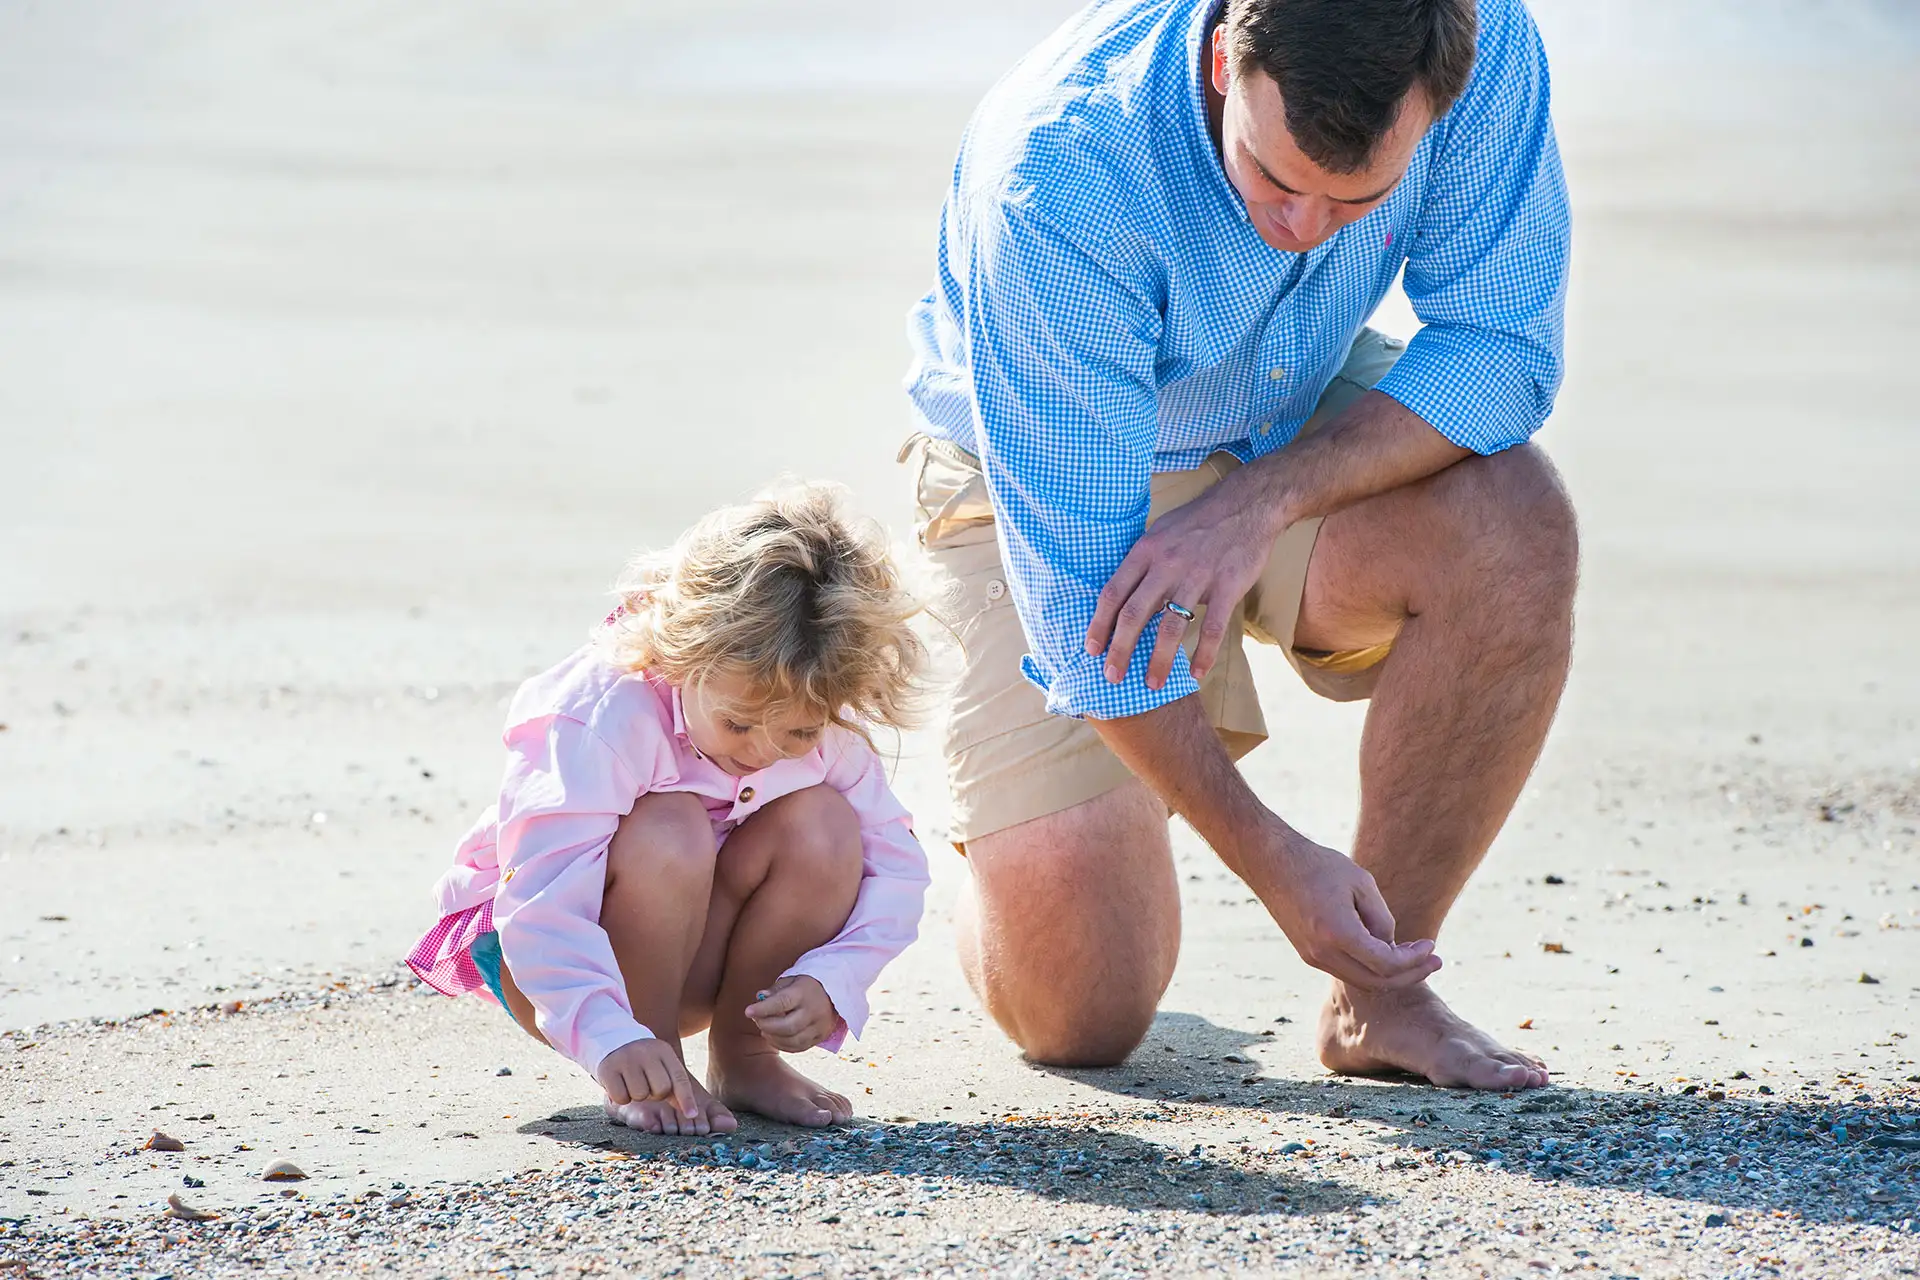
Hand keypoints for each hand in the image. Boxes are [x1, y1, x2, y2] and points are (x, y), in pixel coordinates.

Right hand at [595, 1038, 698, 1120]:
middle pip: (661, 1090)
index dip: (686, 1099)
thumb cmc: (643, 1062)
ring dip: (636, 1096)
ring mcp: (626, 1059)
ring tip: (631, 1082)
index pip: (679, 1078)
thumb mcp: (661, 1065)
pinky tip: (619, 1084)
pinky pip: (621, 1098)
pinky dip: (621, 1097)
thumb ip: (675, 1085)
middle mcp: (646, 1052)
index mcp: (663, 1051)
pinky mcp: (608, 1069)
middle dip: (655, 1094)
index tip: (691, 1115)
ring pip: (640, 1096)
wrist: (613, 1042)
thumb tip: (690, 1113)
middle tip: (646, 1084)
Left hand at [744, 975, 838, 1052]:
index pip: (782, 1002)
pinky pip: (799, 1048)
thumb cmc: (805, 986)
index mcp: (804, 993)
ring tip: (765, 1029)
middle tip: (757, 1020)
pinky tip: (775, 1037)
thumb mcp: (790, 981)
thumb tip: (759, 998)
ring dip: (773, 1038)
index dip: (763, 1009)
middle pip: (788, 1027)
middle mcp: (814, 1011)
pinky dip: (783, 1045)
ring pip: (793, 1041)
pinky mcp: (821, 1037)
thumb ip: (774, 990)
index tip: (748, 1011)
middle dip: (767, 1026)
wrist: (833, 992)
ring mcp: (819, 1026)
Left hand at [1085, 473, 1278, 690]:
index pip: (1113, 593)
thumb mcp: (1160, 531)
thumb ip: (1140, 561)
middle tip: (1112, 677)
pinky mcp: (1228, 586)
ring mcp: (1198, 576)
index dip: (1099, 624)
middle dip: (1120, 650)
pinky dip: (1204, 654)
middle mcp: (1167, 564)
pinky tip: (1195, 673)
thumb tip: (1119, 591)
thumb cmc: (1198, 521)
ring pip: (1171, 627)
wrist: (1246, 505)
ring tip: (1152, 685)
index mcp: (1146, 551)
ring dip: (1159, 660)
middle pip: (1135, 614)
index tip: (1091, 649)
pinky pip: (1214, 628)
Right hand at [1260, 828, 1441, 990]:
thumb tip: (1391, 947)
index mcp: (1337, 933)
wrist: (1271, 864)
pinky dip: (1369, 966)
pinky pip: (1346, 969)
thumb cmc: (1318, 865)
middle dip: (1409, 974)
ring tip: (1414, 955)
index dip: (1414, 959)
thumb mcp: (1360, 882)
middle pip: (1376, 982)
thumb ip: (1381, 918)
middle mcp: (1322, 953)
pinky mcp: (1308, 954)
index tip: (1432, 946)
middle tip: (1434, 960)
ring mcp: (1312, 957)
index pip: (1386, 963)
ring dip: (1390, 973)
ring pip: (1360, 980)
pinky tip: (1385, 949)